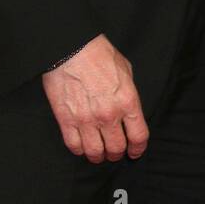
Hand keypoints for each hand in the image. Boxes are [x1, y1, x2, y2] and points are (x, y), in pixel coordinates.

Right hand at [41, 34, 148, 164]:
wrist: (71, 47)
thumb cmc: (98, 53)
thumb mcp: (126, 70)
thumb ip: (128, 93)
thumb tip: (128, 109)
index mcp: (127, 101)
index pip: (138, 136)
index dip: (138, 148)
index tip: (135, 151)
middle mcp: (109, 114)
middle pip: (117, 148)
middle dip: (117, 154)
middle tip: (115, 152)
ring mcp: (86, 119)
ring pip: (95, 152)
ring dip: (99, 156)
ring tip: (99, 153)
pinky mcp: (66, 120)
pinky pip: (74, 145)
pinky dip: (79, 150)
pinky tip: (82, 146)